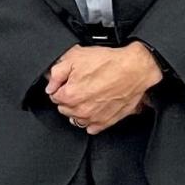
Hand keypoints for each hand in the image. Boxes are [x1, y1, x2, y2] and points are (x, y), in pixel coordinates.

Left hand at [46, 42, 161, 134]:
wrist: (135, 69)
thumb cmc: (109, 63)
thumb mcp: (76, 57)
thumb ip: (56, 72)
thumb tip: (50, 84)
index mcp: (70, 95)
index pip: (53, 95)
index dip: (61, 86)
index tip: (69, 81)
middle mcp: (80, 110)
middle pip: (64, 108)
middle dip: (69, 97)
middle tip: (81, 84)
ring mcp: (94, 118)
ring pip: (76, 118)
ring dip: (79, 108)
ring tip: (90, 94)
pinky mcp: (106, 122)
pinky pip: (91, 127)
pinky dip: (92, 118)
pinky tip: (97, 105)